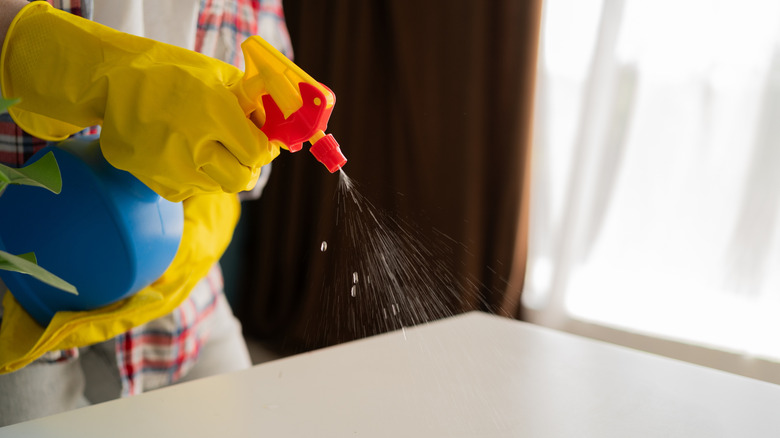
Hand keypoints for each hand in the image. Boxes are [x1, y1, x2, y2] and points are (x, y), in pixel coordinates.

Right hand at [1, 2, 278, 201]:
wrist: (110, 80)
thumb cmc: (170, 73)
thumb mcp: (217, 76)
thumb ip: (249, 103)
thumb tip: (273, 127)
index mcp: (215, 114)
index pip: (257, 153)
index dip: (264, 150)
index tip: (261, 144)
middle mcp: (194, 146)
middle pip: (240, 180)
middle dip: (247, 169)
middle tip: (243, 157)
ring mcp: (171, 167)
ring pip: (214, 186)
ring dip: (217, 172)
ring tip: (203, 146)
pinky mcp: (152, 180)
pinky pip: (186, 190)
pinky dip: (190, 177)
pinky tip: (180, 154)